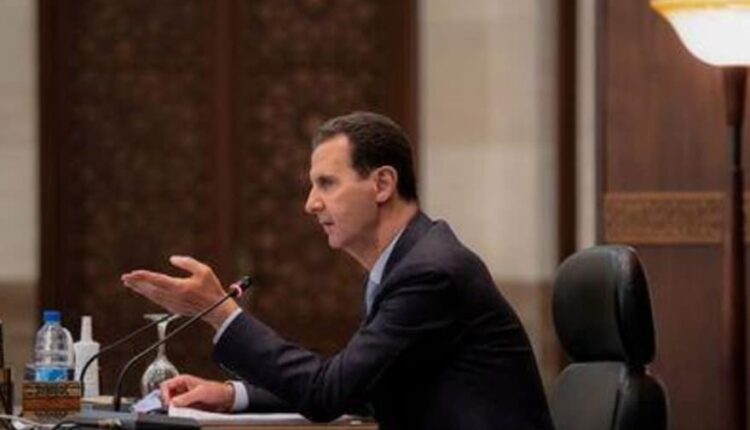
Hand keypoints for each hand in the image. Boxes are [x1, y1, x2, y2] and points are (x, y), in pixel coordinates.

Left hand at [121, 255, 238, 328]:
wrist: (216, 310)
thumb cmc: (211, 288)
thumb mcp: (204, 270)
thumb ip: (187, 262)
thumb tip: (172, 259)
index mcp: (180, 287)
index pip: (157, 280)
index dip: (143, 276)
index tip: (132, 273)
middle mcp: (173, 297)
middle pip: (150, 289)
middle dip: (136, 283)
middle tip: (125, 278)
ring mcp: (172, 304)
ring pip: (152, 296)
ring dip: (140, 289)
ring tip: (130, 283)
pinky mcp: (173, 308)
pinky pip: (157, 300)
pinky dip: (149, 294)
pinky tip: (144, 290)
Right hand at [160, 374, 234, 411]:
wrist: (224, 398)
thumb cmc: (215, 390)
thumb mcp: (201, 393)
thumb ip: (186, 397)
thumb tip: (174, 402)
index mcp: (183, 380)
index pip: (165, 385)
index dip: (164, 394)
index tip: (168, 403)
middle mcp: (181, 387)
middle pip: (165, 394)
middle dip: (166, 401)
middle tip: (171, 408)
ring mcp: (183, 396)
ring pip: (170, 401)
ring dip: (172, 406)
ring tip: (177, 410)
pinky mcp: (186, 403)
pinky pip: (177, 407)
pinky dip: (177, 410)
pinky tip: (181, 412)